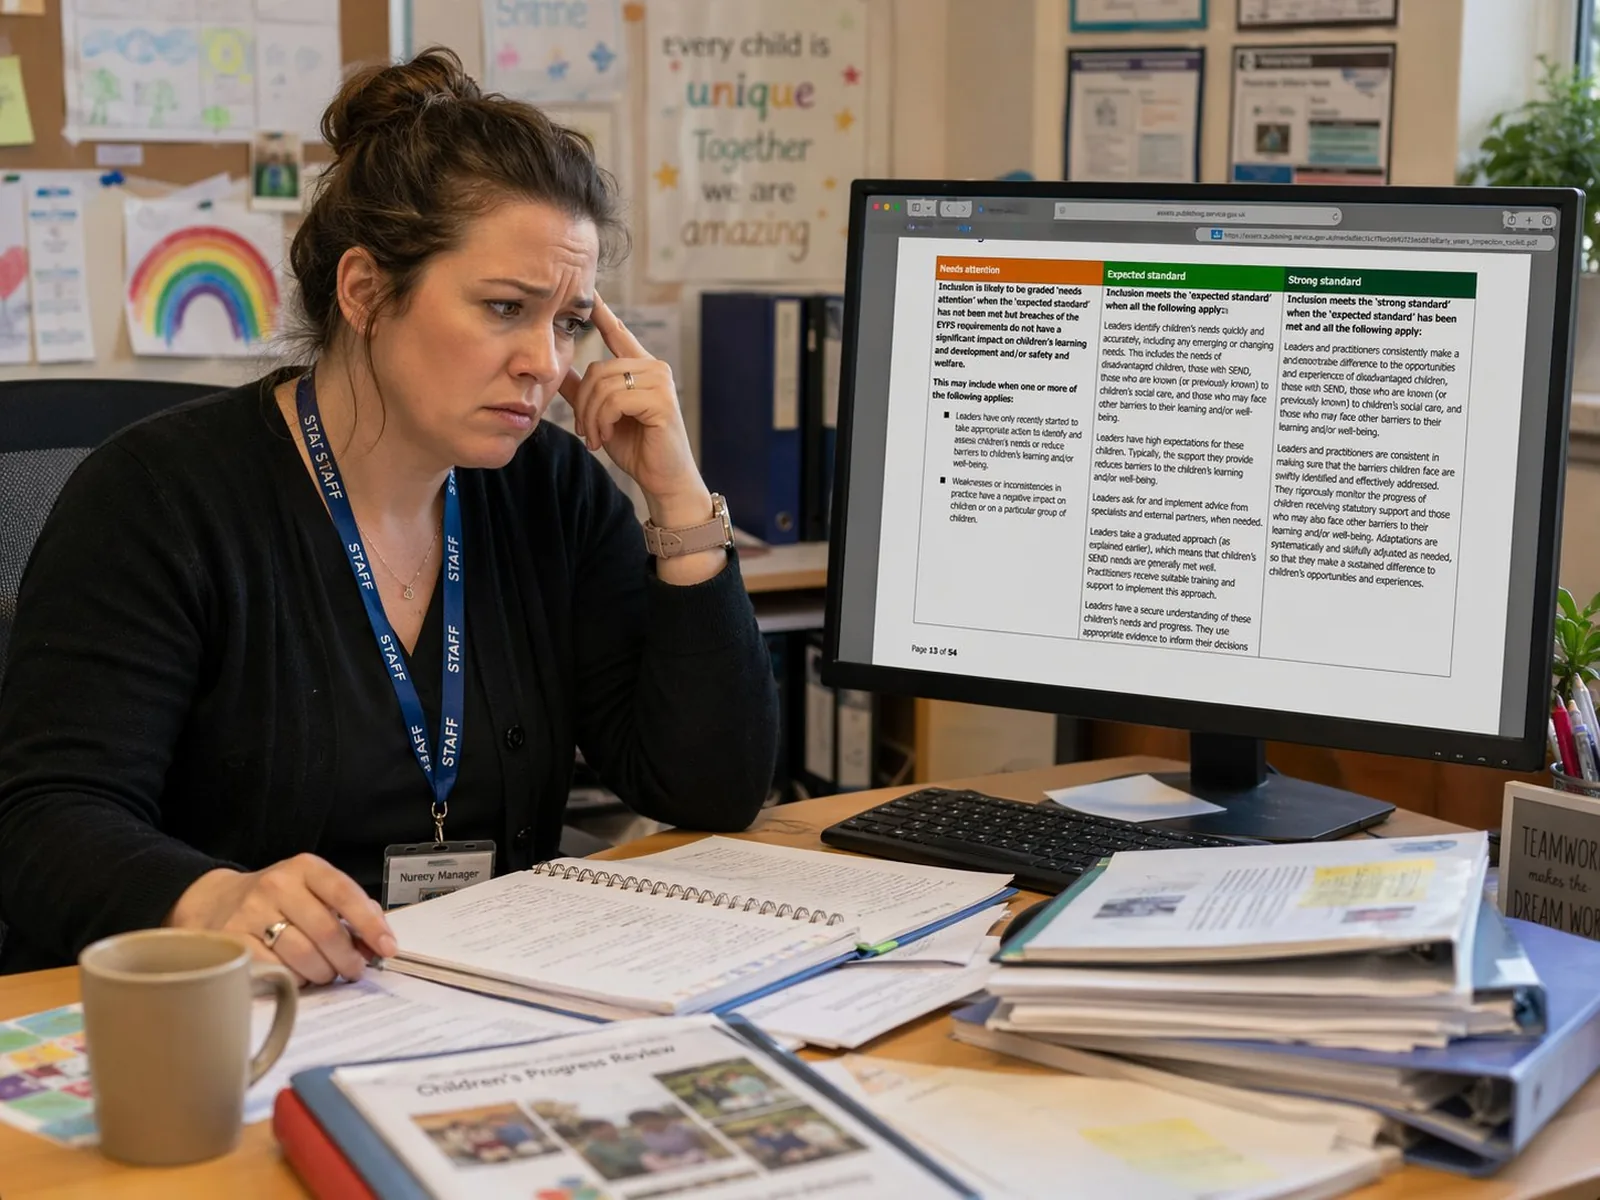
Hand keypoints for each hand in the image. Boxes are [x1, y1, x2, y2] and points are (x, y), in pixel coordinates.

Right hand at [165, 854, 397, 986]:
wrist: (216, 901)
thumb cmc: (278, 899)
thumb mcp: (314, 889)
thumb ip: (350, 910)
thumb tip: (379, 943)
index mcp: (305, 868)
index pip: (345, 894)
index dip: (371, 924)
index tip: (388, 948)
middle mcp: (277, 885)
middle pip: (326, 931)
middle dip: (348, 958)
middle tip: (354, 970)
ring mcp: (251, 912)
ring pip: (302, 955)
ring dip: (323, 972)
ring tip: (325, 972)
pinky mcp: (232, 940)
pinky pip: (275, 970)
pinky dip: (294, 979)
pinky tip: (296, 974)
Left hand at [560, 295, 708, 524]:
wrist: (662, 478)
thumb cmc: (637, 446)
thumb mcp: (602, 415)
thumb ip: (583, 391)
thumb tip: (558, 369)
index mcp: (640, 367)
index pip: (618, 333)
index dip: (602, 312)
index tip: (587, 290)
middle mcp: (653, 367)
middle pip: (597, 369)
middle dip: (584, 404)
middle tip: (586, 431)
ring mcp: (660, 381)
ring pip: (603, 385)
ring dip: (592, 417)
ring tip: (596, 437)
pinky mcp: (661, 400)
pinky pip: (615, 401)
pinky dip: (604, 422)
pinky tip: (607, 436)